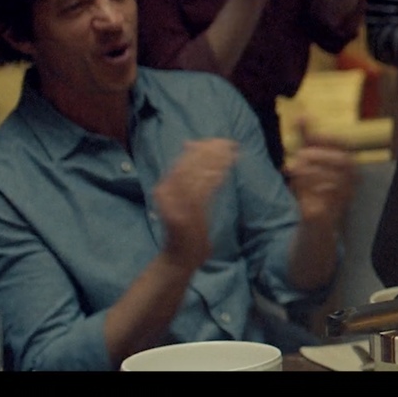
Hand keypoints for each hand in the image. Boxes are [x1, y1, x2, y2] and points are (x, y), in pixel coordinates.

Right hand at [152, 139, 237, 269]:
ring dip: (214, 162)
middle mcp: (167, 193)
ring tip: (230, 152)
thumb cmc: (188, 228)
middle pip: (189, 164)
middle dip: (210, 151)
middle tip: (228, 142)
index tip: (219, 139)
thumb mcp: (190, 200)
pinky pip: (200, 192)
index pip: (184, 160)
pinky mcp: (184, 216)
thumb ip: (193, 180)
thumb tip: (198, 156)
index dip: (201, 148)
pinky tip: (225, 171)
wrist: (180, 257)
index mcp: (167, 187)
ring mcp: (174, 205)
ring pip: (194, 175)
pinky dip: (212, 179)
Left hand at [284, 120, 355, 228]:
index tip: (311, 135)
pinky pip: (323, 196)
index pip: (346, 145)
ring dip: (311, 171)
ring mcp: (345, 194)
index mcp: (349, 163)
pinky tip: (295, 183)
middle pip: (344, 160)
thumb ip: (306, 137)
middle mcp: (352, 178)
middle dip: (321, 155)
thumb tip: (301, 114)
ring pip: (333, 178)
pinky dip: (307, 187)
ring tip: (294, 169)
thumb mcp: (309, 158)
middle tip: (301, 153)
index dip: (329, 138)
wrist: (317, 220)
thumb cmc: (315, 183)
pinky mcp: (332, 210)